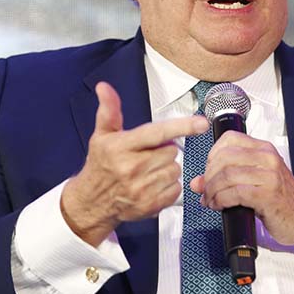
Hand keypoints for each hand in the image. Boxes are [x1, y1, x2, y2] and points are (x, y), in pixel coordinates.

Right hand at [61, 82, 208, 245]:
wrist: (92, 201)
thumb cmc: (101, 165)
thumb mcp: (102, 135)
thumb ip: (109, 110)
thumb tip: (105, 88)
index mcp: (121, 147)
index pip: (157, 132)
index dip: (182, 126)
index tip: (201, 123)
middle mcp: (131, 168)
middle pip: (172, 150)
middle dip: (165, 149)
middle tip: (148, 153)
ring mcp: (141, 188)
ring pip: (176, 169)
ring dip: (168, 167)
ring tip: (149, 169)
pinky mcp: (150, 205)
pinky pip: (176, 189)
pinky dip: (170, 185)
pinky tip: (153, 183)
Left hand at [189, 131, 293, 253]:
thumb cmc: (282, 200)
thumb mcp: (255, 182)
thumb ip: (227, 178)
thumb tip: (198, 182)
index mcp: (264, 149)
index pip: (229, 139)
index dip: (212, 154)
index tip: (208, 170)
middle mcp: (267, 158)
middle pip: (224, 157)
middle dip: (208, 176)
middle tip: (205, 189)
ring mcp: (269, 176)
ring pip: (227, 175)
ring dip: (212, 190)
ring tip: (210, 200)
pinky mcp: (267, 195)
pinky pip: (234, 192)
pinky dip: (220, 200)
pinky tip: (219, 206)